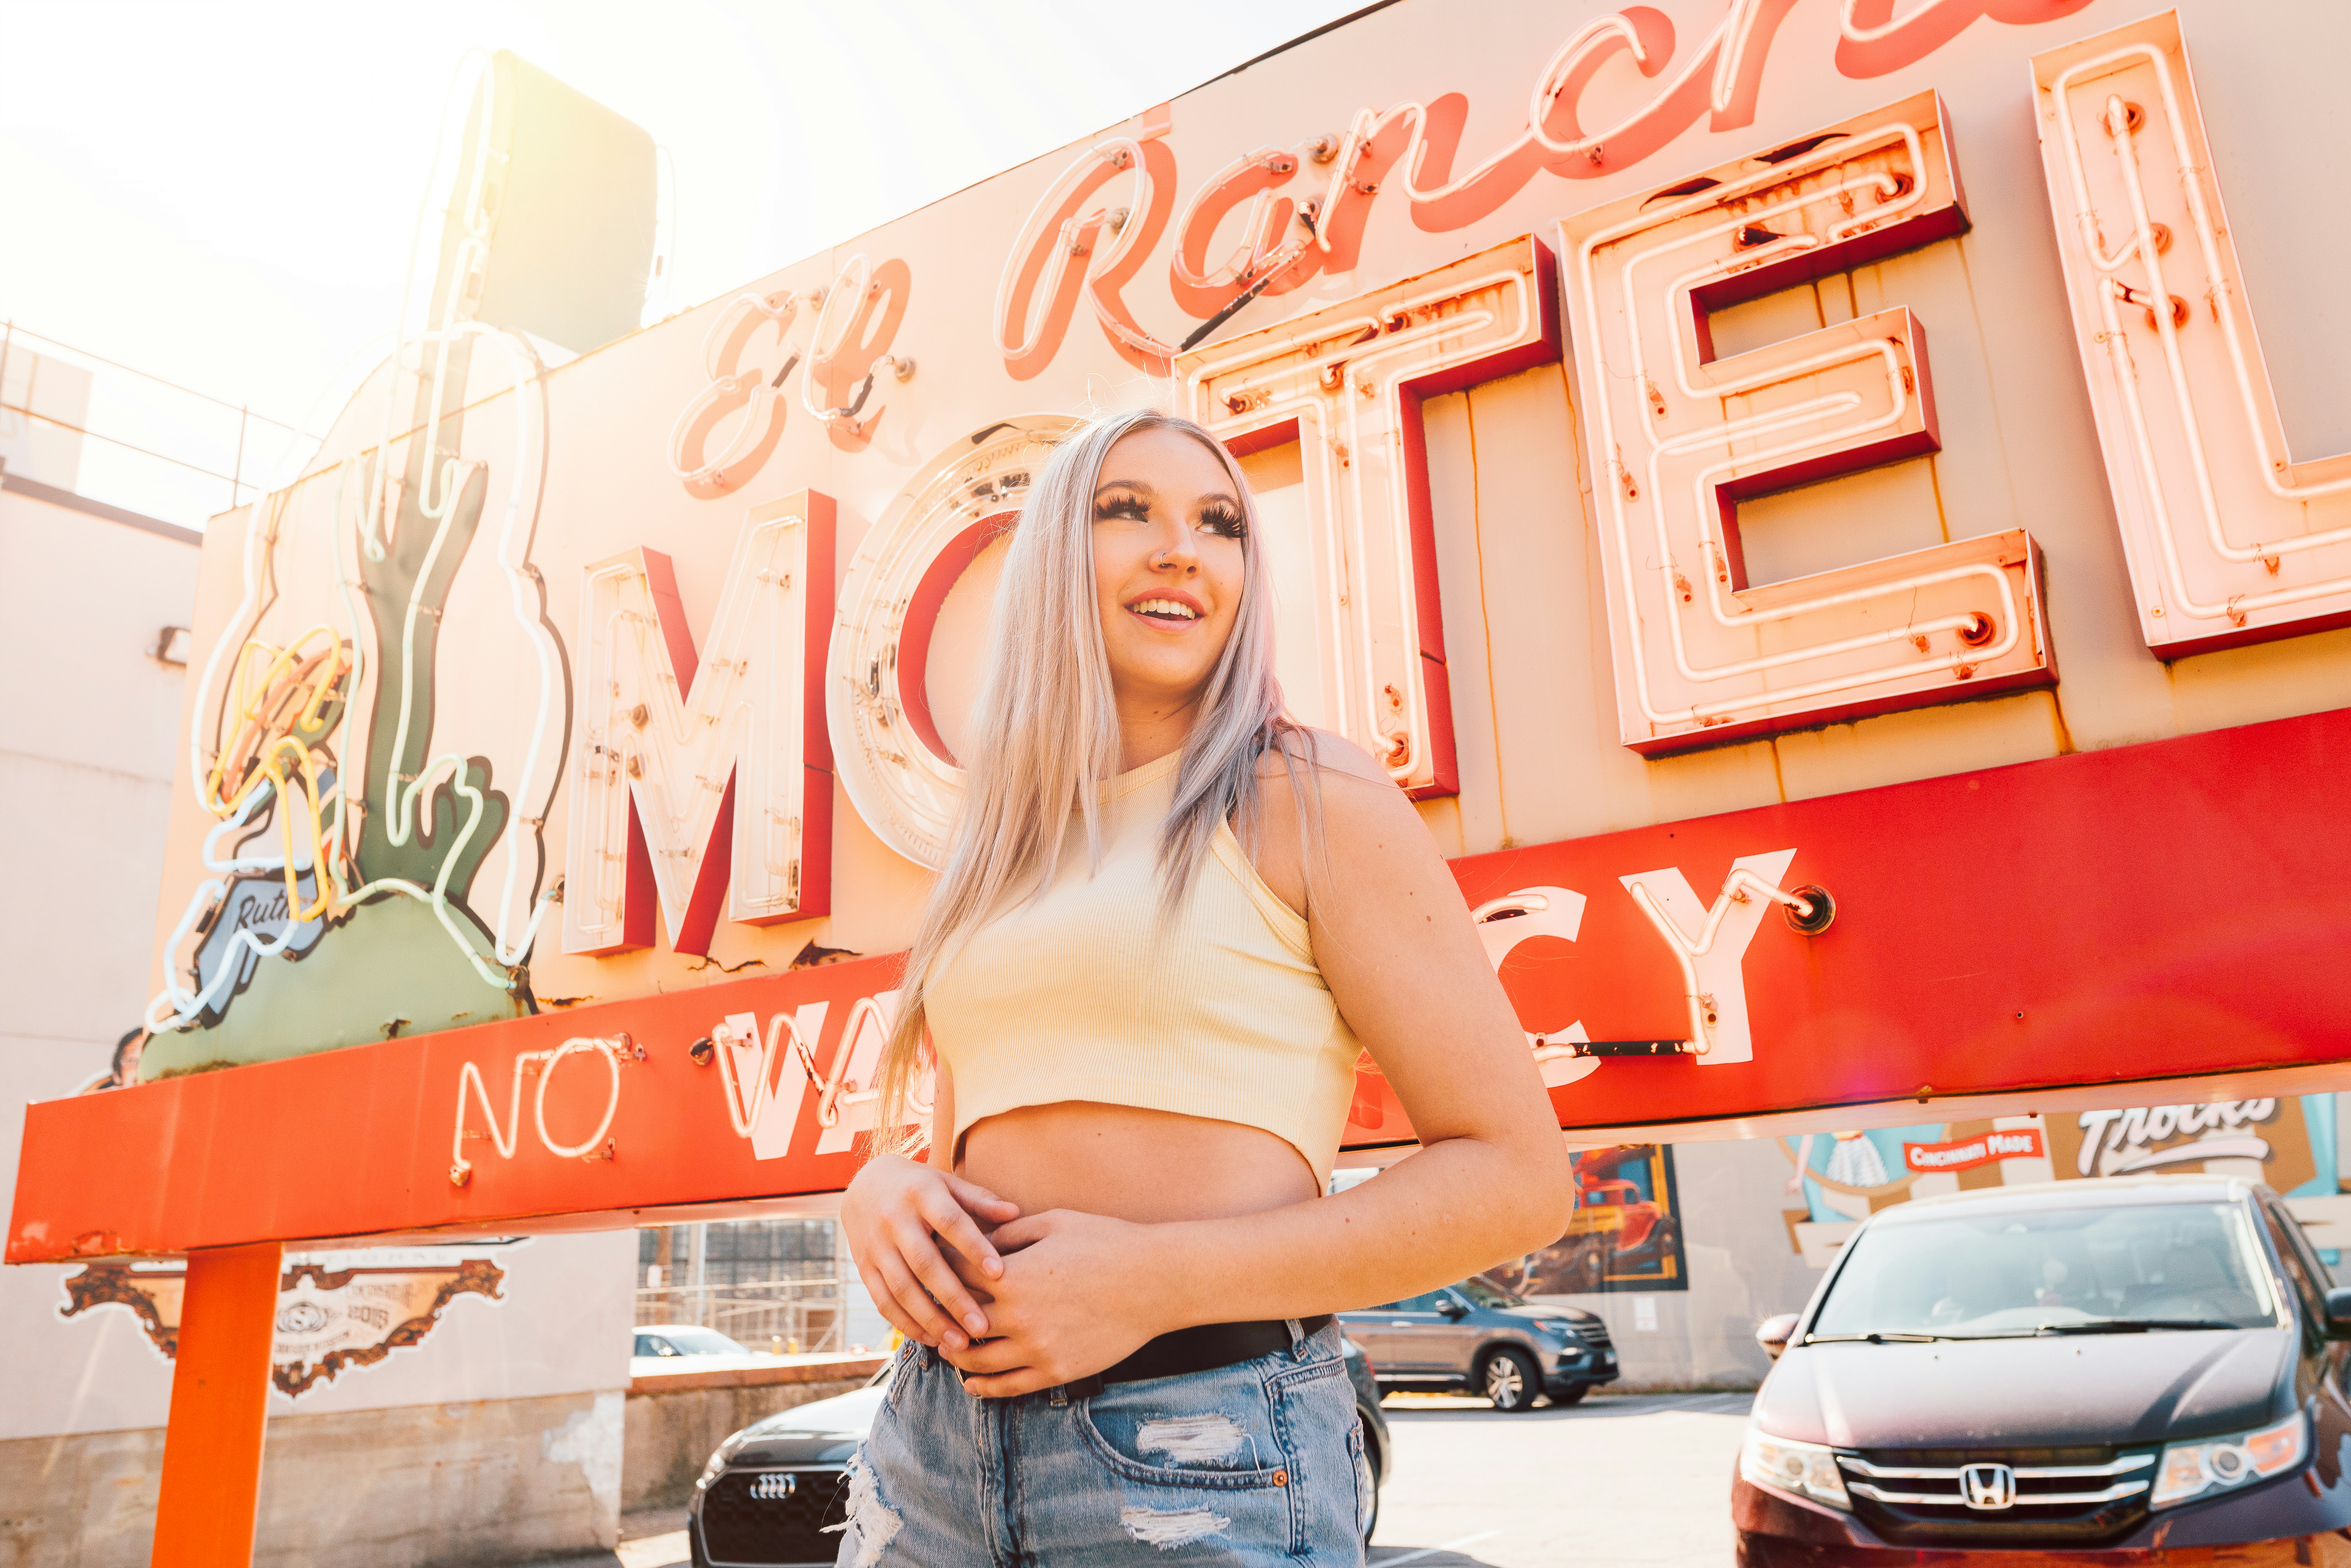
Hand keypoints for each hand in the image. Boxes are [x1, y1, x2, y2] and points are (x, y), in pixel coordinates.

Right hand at [840, 1154, 1019, 1352]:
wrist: (864, 1183)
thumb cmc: (919, 1186)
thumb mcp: (947, 1184)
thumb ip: (980, 1200)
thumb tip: (1016, 1213)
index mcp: (921, 1194)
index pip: (951, 1222)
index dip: (974, 1247)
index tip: (1000, 1274)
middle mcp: (894, 1220)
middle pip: (925, 1264)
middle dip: (954, 1298)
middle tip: (982, 1327)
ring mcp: (876, 1246)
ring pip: (902, 1289)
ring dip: (930, 1320)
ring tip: (959, 1342)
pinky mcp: (864, 1267)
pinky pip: (883, 1301)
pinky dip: (906, 1323)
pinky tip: (931, 1338)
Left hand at [939, 1208, 1173, 1397]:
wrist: (1155, 1281)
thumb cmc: (1107, 1242)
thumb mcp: (1054, 1223)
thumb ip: (1010, 1233)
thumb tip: (978, 1241)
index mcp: (1013, 1276)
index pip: (955, 1277)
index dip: (940, 1270)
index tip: (932, 1268)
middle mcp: (1018, 1317)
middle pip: (957, 1324)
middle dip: (938, 1317)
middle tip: (927, 1313)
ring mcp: (1036, 1348)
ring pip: (976, 1362)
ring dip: (955, 1355)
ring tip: (947, 1349)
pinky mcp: (1056, 1371)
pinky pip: (1008, 1386)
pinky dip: (983, 1387)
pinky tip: (972, 1383)